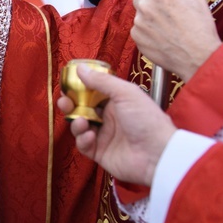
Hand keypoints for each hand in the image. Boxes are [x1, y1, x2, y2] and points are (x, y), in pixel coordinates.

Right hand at [56, 65, 175, 185]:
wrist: (158, 154)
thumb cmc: (147, 120)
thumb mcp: (125, 93)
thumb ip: (101, 81)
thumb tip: (80, 68)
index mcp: (116, 102)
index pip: (92, 93)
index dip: (78, 89)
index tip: (67, 85)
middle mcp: (109, 118)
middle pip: (81, 109)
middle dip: (70, 105)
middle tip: (64, 102)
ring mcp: (104, 136)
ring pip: (80, 127)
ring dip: (76, 123)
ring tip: (82, 122)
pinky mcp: (100, 153)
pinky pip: (83, 145)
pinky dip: (83, 140)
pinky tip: (91, 137)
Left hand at [132, 0, 220, 80]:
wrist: (198, 57)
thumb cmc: (201, 29)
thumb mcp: (198, 0)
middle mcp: (146, 6)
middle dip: (150, 0)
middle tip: (165, 10)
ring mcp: (139, 23)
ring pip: (140, 14)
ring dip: (149, 17)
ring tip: (167, 27)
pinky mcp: (136, 37)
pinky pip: (139, 29)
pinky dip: (147, 31)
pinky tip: (162, 36)